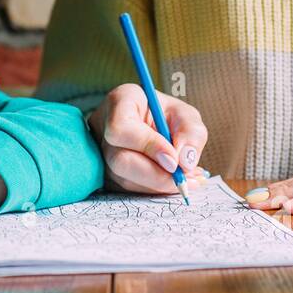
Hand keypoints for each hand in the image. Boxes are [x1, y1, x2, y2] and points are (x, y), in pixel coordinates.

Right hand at [88, 83, 208, 194]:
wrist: (149, 123)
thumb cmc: (165, 115)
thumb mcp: (185, 114)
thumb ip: (191, 133)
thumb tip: (185, 163)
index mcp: (120, 102)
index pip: (121, 128)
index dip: (148, 146)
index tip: (174, 160)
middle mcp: (103, 129)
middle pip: (120, 161)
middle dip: (156, 175)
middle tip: (183, 178)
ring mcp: (101, 154)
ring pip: (125, 180)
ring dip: (159, 185)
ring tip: (187, 180)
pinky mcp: (107, 175)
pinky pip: (129, 190)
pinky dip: (155, 189)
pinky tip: (174, 182)